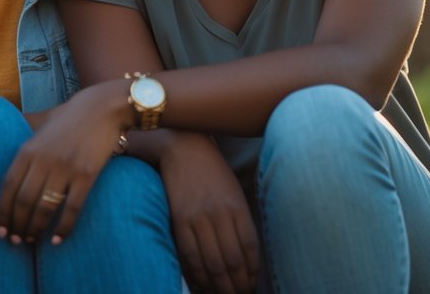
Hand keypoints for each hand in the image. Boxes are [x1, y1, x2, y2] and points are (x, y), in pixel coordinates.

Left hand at [0, 82, 123, 243]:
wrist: (104, 108)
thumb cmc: (70, 115)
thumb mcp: (40, 120)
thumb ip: (22, 128)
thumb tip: (1, 126)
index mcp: (27, 148)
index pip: (7, 186)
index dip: (2, 211)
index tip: (0, 229)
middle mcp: (43, 160)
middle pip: (23, 201)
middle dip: (17, 225)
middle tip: (15, 241)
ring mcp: (65, 168)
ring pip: (44, 208)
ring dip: (35, 229)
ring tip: (31, 241)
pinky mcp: (86, 175)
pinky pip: (72, 209)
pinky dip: (63, 228)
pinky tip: (56, 240)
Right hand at [160, 134, 258, 292]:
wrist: (183, 148)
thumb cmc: (212, 172)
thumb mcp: (233, 193)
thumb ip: (239, 222)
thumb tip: (244, 258)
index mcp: (237, 208)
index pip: (249, 251)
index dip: (251, 274)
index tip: (250, 287)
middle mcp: (220, 215)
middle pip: (232, 262)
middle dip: (236, 286)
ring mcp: (198, 217)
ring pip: (211, 263)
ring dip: (218, 286)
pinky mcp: (179, 219)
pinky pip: (189, 254)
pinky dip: (196, 274)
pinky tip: (202, 284)